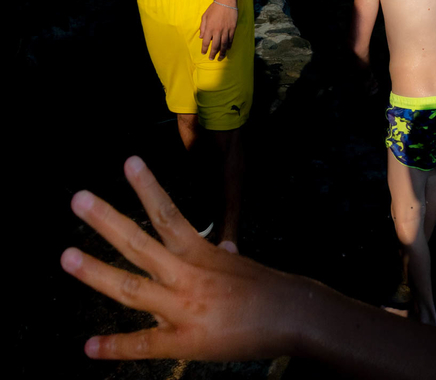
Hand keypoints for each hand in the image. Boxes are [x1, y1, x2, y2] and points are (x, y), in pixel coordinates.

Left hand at [61, 156, 303, 360]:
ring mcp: (183, 308)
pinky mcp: (184, 342)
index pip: (169, 214)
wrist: (294, 316)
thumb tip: (222, 248)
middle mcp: (187, 276)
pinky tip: (89, 347)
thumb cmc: (269, 287)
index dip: (147, 188)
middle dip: (107, 221)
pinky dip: (115, 346)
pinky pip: (144, 345)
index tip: (129, 162)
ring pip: (132, 289)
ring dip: (96, 273)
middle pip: (140, 243)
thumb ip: (222, 256)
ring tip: (67, 256)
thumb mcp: (241, 264)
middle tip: (79, 199)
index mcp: (201, 254)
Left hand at [200, 0, 238, 60]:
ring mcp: (226, 30)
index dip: (204, 49)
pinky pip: (230, 39)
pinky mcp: (232, 29)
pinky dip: (229, 45)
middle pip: (215, 46)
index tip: (204, 53)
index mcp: (209, 28)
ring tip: (221, 57)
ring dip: (222, 52)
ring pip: (224, 45)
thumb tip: (202, 37)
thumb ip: (203, 27)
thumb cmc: (214, 8)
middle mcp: (217, 31)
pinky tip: (228, 49)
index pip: (206, 42)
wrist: (226, 2)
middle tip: (212, 59)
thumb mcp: (205, 16)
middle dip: (213, 53)